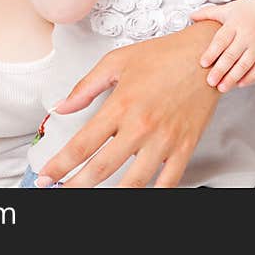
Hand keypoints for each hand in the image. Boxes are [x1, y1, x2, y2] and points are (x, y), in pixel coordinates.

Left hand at [37, 20, 220, 187]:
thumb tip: (61, 106)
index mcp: (120, 105)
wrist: (207, 54)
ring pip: (133, 183)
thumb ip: (85, 87)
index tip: (47, 176)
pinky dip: (152, 195)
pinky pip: (167, 182)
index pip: (81, 144)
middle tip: (61, 192)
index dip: (59, 165)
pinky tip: (138, 196)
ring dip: (111, 196)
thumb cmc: (164, 55)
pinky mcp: (184, 147)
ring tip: (94, 199)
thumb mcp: (117, 62)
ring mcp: (164, 140)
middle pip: (101, 169)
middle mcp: (141, 126)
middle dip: (76, 186)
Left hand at [192, 0, 254, 91]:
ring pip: (245, 64)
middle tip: (210, 82)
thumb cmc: (246, 11)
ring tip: (221, 88)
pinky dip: (250, 77)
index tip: (203, 63)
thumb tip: (190, 16)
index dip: (212, 52)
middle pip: (232, 54)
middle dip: (221, 69)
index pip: (222, 39)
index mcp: (235, 23)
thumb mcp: (228, 9)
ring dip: (233, 77)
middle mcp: (248, 34)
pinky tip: (239, 84)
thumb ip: (209, 13)